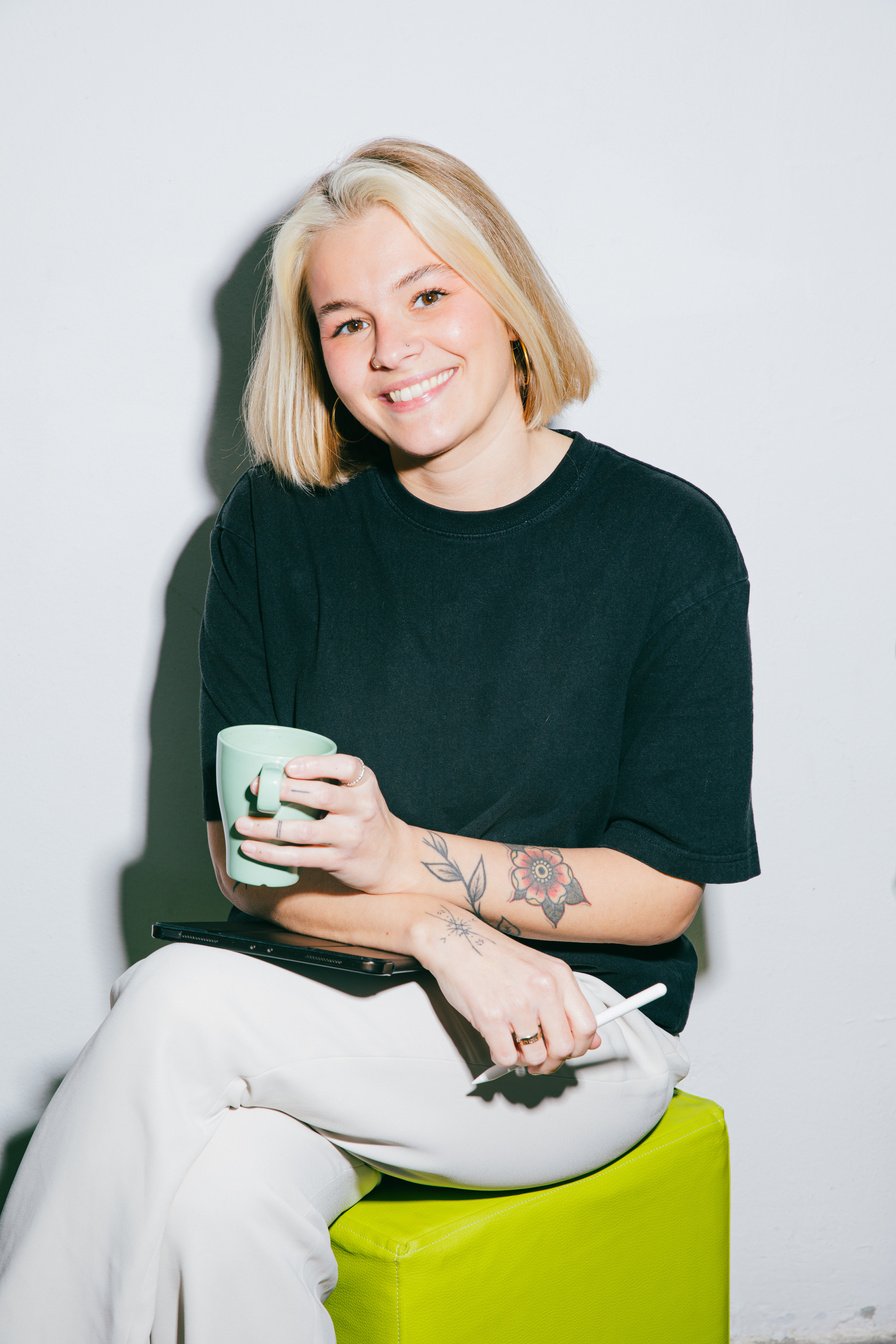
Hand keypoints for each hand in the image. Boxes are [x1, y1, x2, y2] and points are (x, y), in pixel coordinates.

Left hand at [234, 754, 413, 895]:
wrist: (391, 858)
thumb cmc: (363, 817)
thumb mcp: (358, 792)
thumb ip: (329, 780)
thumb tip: (275, 771)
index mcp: (364, 784)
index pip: (345, 767)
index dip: (316, 765)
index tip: (289, 767)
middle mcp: (360, 809)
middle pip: (321, 796)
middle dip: (284, 791)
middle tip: (255, 789)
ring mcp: (349, 836)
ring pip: (304, 830)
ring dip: (268, 827)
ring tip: (243, 823)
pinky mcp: (337, 860)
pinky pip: (299, 857)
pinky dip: (271, 853)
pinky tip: (251, 848)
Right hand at [414, 909, 600, 1075]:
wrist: (456, 941)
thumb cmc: (493, 957)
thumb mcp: (539, 971)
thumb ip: (565, 1004)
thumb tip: (589, 1040)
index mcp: (559, 975)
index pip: (587, 1026)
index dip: (579, 1048)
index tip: (567, 1052)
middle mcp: (542, 988)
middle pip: (565, 1048)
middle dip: (552, 1061)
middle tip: (539, 1059)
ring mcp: (517, 1003)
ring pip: (536, 1057)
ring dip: (524, 1059)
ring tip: (514, 1043)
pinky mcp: (490, 1016)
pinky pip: (506, 1057)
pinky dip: (502, 1057)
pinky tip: (498, 1041)